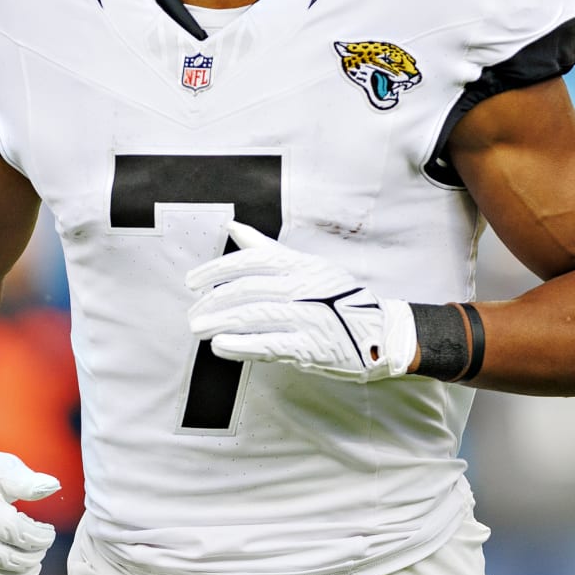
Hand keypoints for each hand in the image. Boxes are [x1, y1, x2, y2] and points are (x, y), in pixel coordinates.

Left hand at [186, 221, 416, 382]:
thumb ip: (267, 249)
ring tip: (198, 329)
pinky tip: (221, 346)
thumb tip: (233, 228)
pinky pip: (269, 344)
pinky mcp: (312, 346)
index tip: (192, 282)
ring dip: (220, 322)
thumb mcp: (308, 265)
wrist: (382, 332)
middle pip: (247, 289)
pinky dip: (241, 345)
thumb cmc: (338, 298)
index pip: (250, 260)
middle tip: (192, 314)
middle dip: (213, 302)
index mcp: (299, 264)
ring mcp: (308, 316)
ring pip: (254, 316)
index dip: (216, 270)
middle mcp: (303, 287)